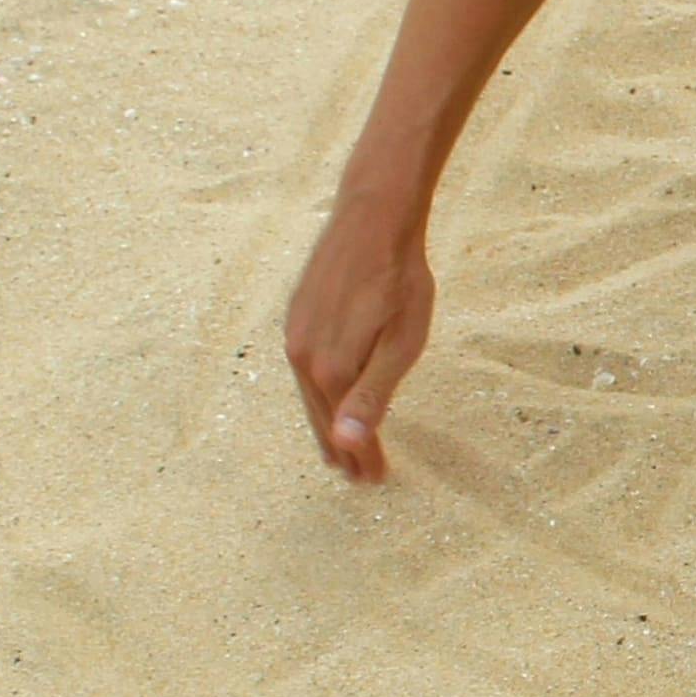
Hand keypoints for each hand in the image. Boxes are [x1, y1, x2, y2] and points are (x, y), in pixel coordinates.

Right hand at [282, 193, 433, 483]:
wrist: (373, 215)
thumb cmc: (399, 278)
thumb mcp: (400, 343)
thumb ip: (373, 396)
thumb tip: (347, 445)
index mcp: (330, 369)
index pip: (345, 430)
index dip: (363, 458)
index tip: (376, 480)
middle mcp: (302, 356)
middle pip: (322, 417)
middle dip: (342, 449)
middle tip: (360, 477)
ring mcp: (295, 334)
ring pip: (310, 395)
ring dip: (326, 425)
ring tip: (340, 450)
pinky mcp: (296, 316)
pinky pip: (304, 371)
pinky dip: (317, 394)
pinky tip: (325, 397)